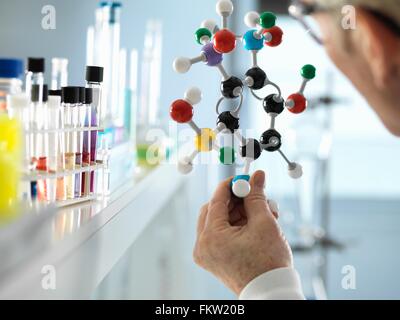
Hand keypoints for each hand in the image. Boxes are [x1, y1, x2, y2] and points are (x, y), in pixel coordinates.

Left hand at [193, 170, 292, 295]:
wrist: (271, 293)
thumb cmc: (269, 264)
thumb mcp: (264, 223)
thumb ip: (257, 197)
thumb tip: (257, 176)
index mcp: (211, 237)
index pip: (216, 200)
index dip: (231, 185)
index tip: (243, 177)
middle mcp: (202, 246)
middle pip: (214, 210)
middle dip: (234, 200)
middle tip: (252, 194)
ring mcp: (206, 254)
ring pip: (217, 222)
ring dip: (237, 213)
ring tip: (260, 212)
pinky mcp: (213, 260)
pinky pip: (219, 234)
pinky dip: (234, 226)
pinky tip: (253, 223)